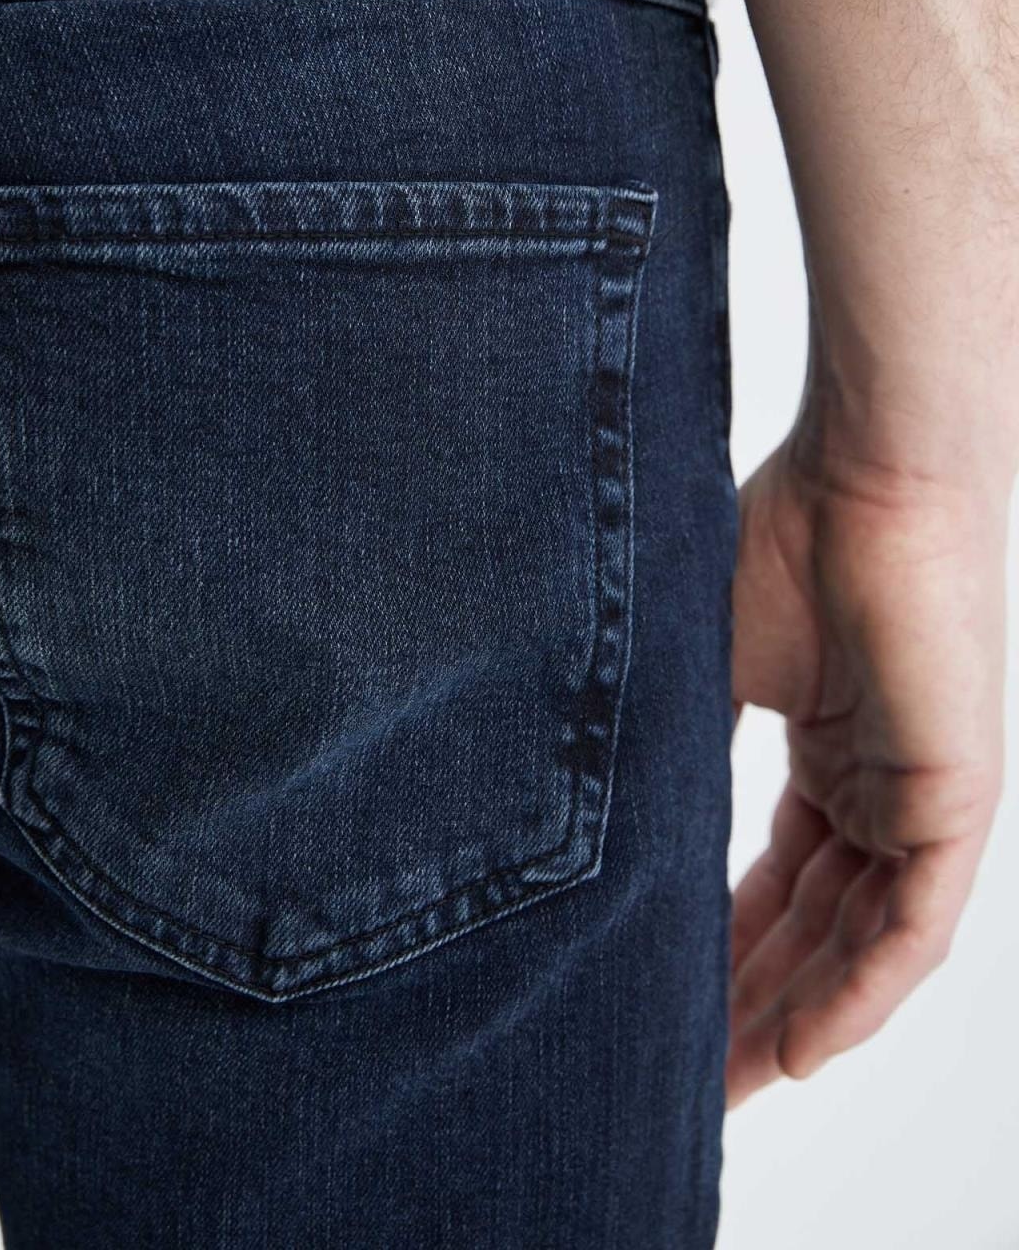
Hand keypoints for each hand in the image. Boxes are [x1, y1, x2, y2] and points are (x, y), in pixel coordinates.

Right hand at [726, 427, 1006, 1106]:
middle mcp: (877, 787)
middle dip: (753, 1006)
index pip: (775, 883)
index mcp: (826, 753)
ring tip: (729, 1082)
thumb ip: (677, 756)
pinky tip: (800, 1049)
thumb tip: (601, 829)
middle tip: (688, 1076)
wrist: (863, 474)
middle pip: (816, 929)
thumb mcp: (705, 671)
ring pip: (861, 943)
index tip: (662, 1009)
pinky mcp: (955, 798)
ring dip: (798, 1017)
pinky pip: (912, 927)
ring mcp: (920, 797)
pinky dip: (859, 994)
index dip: (722, 953)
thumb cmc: (781, 539)